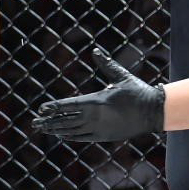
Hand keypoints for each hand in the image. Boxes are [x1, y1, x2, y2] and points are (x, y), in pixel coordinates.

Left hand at [32, 46, 164, 142]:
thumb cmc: (138, 92)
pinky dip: (70, 136)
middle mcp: (96, 117)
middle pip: (67, 120)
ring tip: (44, 129)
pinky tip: (61, 135)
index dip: (55, 107)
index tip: (42, 109)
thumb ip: (107, 64)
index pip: (70, 105)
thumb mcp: (121, 76)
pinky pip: (82, 137)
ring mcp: (100, 128)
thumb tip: (96, 51)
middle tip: (35, 123)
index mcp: (98, 101)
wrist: (153, 112)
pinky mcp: (105, 136)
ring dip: (57, 130)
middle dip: (50, 121)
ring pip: (72, 130)